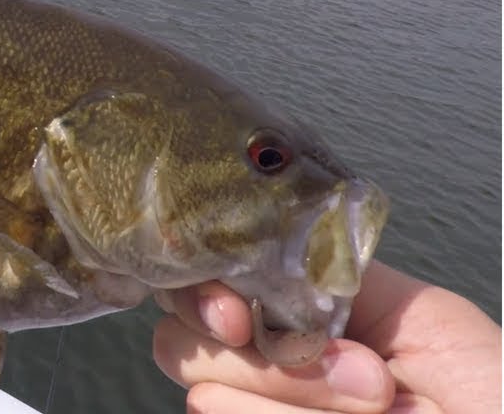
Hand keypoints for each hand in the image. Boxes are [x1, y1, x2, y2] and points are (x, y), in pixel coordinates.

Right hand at [152, 261, 500, 412]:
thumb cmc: (492, 396)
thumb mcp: (421, 316)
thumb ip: (334, 277)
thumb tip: (252, 253)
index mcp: (296, 311)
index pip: (203, 283)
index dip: (203, 293)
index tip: (239, 316)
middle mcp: (265, 362)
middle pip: (178, 341)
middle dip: (261, 362)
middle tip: (355, 374)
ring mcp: (258, 411)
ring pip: (204, 396)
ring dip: (291, 402)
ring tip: (376, 408)